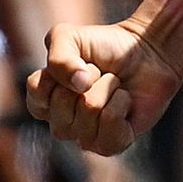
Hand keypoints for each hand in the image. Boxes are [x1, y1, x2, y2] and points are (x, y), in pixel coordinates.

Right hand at [27, 17, 182, 155]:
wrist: (146, 51)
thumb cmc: (103, 45)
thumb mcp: (68, 37)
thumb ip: (58, 57)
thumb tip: (79, 86)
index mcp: (46, 102)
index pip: (36, 97)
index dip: (56, 76)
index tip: (75, 63)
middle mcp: (62, 124)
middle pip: (63, 105)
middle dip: (88, 79)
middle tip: (100, 73)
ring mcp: (86, 137)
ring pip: (89, 111)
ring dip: (107, 88)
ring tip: (114, 85)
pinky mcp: (112, 144)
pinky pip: (110, 130)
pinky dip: (121, 105)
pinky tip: (125, 100)